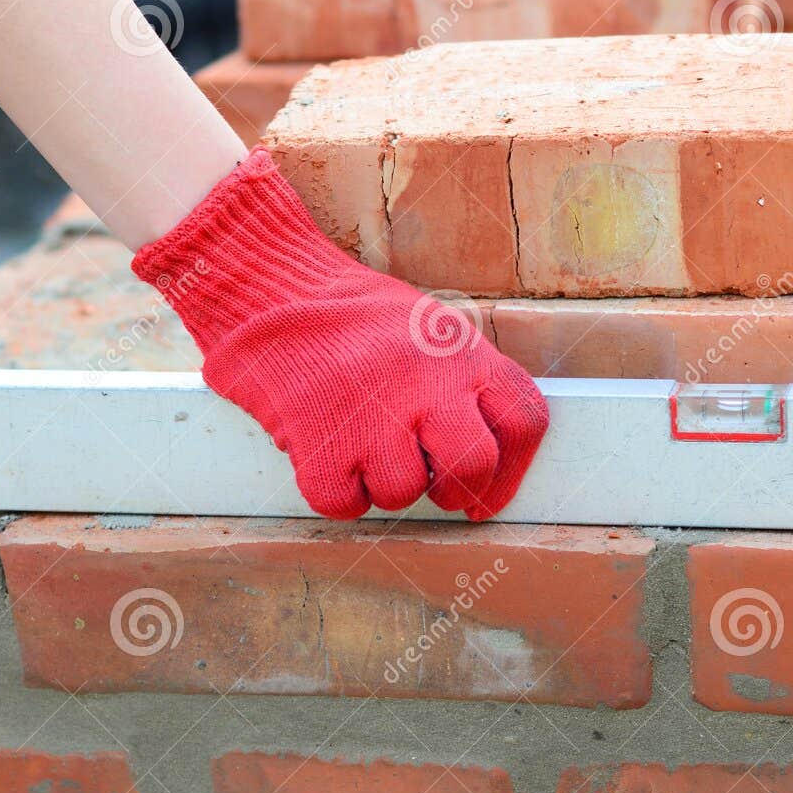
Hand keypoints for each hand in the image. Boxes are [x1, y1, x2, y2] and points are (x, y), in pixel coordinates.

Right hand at [132, 149, 547, 519]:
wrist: (269, 289)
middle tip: (429, 484)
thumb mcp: (426, 328)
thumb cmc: (348, 318)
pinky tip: (324, 456)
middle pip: (473, 466)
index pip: (523, 421)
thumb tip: (480, 455)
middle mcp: (428, 383)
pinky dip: (334, 493)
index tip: (487, 498)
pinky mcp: (324, 440)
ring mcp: (376, 413)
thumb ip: (459, 382)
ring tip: (357, 446)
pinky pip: (344, 503)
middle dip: (454, 490)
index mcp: (461, 353)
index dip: (511, 473)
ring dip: (380, 485)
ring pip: (403, 492)